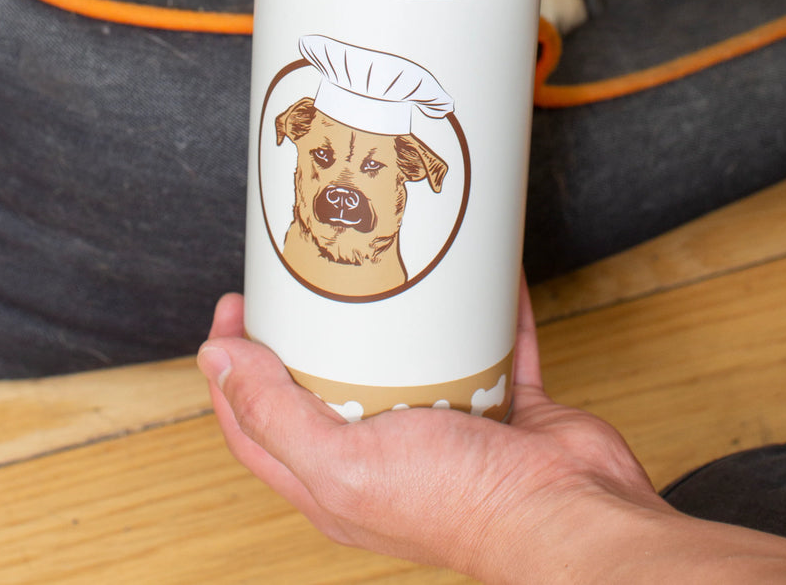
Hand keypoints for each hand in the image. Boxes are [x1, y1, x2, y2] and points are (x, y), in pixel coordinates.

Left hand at [198, 278, 660, 582]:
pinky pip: (485, 347)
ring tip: (379, 270)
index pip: (257, 424)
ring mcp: (446, 431)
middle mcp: (385, 458)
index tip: (233, 310)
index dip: (232, 370)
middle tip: (298, 279)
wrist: (569, 514)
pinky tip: (474, 278)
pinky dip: (480, 311)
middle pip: (328, 387)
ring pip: (407, 363)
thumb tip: (216, 362)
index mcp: (337, 481)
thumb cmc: (463, 503)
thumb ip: (277, 415)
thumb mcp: (347, 463)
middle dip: (307, 334)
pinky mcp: (502, 406)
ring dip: (394, 321)